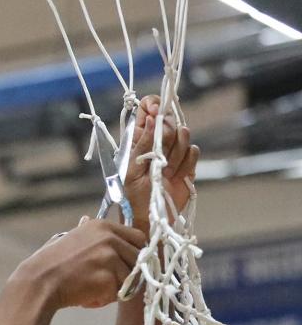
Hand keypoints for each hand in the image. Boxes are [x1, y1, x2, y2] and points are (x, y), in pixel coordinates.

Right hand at [20, 218, 146, 309]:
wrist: (40, 282)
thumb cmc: (49, 263)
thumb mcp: (66, 237)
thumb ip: (84, 231)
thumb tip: (86, 219)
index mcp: (102, 226)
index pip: (138, 237)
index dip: (134, 253)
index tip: (125, 263)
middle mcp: (110, 238)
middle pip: (139, 258)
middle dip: (127, 272)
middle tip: (107, 281)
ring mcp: (111, 257)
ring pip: (130, 278)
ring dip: (114, 287)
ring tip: (90, 289)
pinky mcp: (110, 277)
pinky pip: (119, 293)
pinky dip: (105, 299)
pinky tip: (87, 296)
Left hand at [123, 95, 200, 234]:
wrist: (151, 219)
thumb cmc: (133, 197)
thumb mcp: (132, 169)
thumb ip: (142, 144)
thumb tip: (150, 117)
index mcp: (137, 139)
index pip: (147, 108)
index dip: (154, 105)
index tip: (156, 111)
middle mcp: (156, 141)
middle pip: (169, 120)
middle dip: (167, 136)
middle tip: (160, 156)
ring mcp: (173, 151)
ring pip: (184, 135)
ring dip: (175, 155)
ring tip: (164, 173)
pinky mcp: (187, 163)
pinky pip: (193, 151)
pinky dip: (186, 164)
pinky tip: (175, 176)